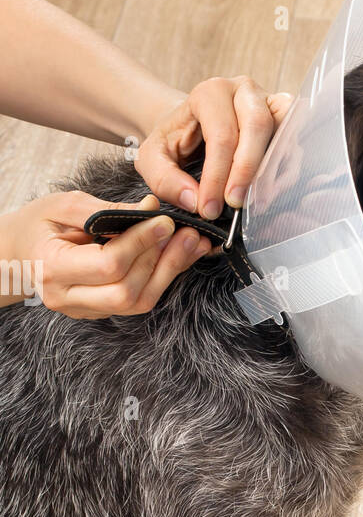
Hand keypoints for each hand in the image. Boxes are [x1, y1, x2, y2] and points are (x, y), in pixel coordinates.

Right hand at [0, 191, 211, 317]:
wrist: (16, 254)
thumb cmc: (37, 225)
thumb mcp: (63, 205)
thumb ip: (106, 210)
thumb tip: (150, 209)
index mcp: (52, 268)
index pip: (108, 264)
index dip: (141, 243)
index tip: (165, 220)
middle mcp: (68, 297)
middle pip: (127, 291)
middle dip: (162, 261)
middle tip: (186, 232)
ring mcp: (85, 309)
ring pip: (137, 302)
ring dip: (169, 272)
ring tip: (191, 244)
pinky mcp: (101, 311)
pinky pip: (137, 300)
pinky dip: (161, 277)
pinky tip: (178, 255)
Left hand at [135, 77, 292, 217]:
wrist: (191, 128)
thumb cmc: (174, 142)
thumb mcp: (153, 158)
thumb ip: (165, 179)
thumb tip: (194, 200)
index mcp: (210, 93)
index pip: (221, 133)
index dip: (217, 176)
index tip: (208, 208)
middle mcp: (244, 91)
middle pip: (257, 126)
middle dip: (247, 171)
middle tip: (233, 205)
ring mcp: (268, 102)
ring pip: (283, 130)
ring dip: (273, 171)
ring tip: (255, 203)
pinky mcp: (284, 120)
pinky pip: (295, 142)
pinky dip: (286, 171)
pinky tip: (268, 195)